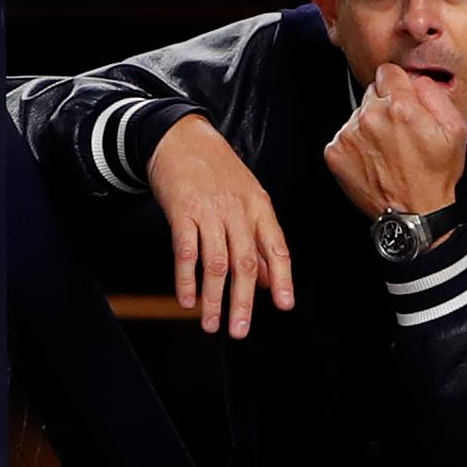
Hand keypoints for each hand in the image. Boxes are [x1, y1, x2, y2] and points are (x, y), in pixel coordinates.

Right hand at [146, 114, 293, 337]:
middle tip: (240, 330)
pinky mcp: (182, 211)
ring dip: (213, 298)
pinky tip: (187, 300)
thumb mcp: (246, 197)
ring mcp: (209, 211)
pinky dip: (186, 279)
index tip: (285, 305)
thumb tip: (269, 280)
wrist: (181, 136)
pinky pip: (186, 251)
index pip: (277, 247)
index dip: (283, 278)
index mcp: (259, 207)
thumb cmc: (215, 170)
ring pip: (216, 263)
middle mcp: (237, 210)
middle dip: (243, 301)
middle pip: (245, 263)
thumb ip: (258, 239)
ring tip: (211, 324)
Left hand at [323, 64, 466, 222]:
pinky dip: (356, 144)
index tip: (403, 100)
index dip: (398, 84)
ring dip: (369, 126)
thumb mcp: (455, 129)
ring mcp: (349, 135)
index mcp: (399, 107)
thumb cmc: (435, 175)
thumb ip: (434, 92)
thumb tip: (416, 78)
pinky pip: (344, 135)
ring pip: (357, 114)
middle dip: (384, 105)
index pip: (387, 71)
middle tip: (399, 132)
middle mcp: (370, 117)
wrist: (414, 214)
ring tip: (387, 150)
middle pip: (371, 92)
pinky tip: (373, 159)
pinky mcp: (335, 152)